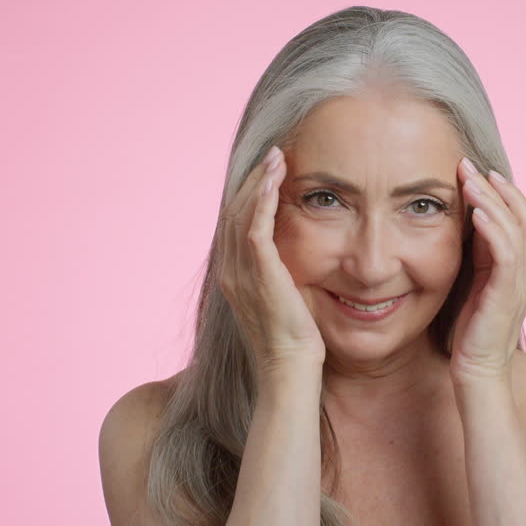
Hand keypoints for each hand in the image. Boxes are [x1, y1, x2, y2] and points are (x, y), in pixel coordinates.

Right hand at [218, 145, 325, 384]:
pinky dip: (261, 201)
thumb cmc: (294, 342)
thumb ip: (280, 275)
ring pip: (241, 214)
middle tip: (274, 155)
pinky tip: (273, 181)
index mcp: (234, 275)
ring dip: (258, 182)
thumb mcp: (284, 300)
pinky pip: (254, 229)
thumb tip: (295, 257)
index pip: (236, 223)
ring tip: (277, 158)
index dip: (250, 193)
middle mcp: (230, 270)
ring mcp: (239, 273)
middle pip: (234, 211)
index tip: (270, 171)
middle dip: (253, 180)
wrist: (289, 370)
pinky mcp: (257, 275)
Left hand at [448, 157, 525, 383]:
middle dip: (498, 188)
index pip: (520, 220)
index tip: (478, 171)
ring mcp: (519, 283)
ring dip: (493, 201)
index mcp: (515, 270)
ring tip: (471, 180)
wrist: (477, 374)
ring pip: (516, 230)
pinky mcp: (507, 295)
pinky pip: (507, 255)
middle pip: (524, 217)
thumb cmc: (468, 335)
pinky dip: (494, 230)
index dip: (503, 194)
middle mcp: (524, 272)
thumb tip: (456, 230)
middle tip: (471, 165)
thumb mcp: (470, 287)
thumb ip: (473, 260)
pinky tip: (476, 213)